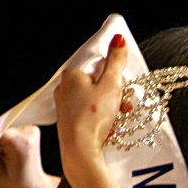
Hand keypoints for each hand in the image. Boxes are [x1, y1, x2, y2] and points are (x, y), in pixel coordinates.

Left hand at [54, 34, 127, 177]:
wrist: (81, 149)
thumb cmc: (93, 116)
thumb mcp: (111, 84)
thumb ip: (116, 61)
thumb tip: (118, 38)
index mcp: (71, 74)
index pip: (98, 66)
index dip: (114, 77)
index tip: (121, 87)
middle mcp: (64, 88)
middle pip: (99, 84)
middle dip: (115, 95)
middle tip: (123, 105)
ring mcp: (65, 106)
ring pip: (96, 100)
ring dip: (112, 108)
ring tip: (118, 118)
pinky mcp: (70, 121)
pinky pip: (91, 114)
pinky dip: (103, 118)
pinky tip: (109, 127)